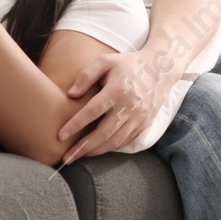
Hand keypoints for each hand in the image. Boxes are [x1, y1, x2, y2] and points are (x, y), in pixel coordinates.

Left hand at [56, 49, 178, 163]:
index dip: (75, 125)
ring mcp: (139, 118)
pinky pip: (125, 141)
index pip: (93, 111)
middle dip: (83, 147)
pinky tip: (97, 149)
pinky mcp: (144, 125)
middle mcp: (130, 107)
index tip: (60, 136)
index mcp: (118, 90)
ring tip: (78, 156)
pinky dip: (110, 148)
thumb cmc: (128, 64)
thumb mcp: (105, 62)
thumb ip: (86, 75)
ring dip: (95, 151)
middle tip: (67, 158)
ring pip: (115, 141)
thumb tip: (71, 94)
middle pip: (104, 133)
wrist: (160, 69)